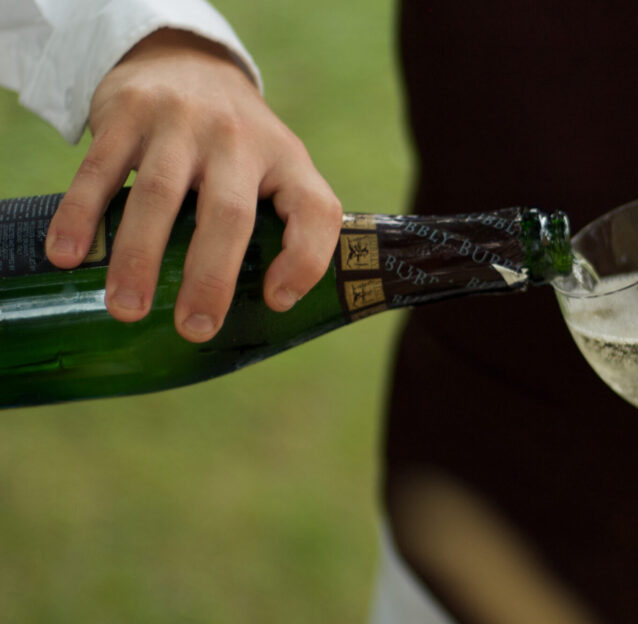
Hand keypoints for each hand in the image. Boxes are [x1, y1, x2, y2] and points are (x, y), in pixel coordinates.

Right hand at [44, 28, 341, 342]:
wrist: (187, 60)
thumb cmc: (238, 142)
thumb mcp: (277, 168)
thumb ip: (282, 223)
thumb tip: (268, 308)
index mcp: (287, 160)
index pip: (316, 210)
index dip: (305, 260)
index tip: (276, 301)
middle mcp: (240, 139)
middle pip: (229, 214)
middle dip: (211, 277)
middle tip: (193, 328)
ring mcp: (184, 122)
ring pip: (159, 194)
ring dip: (139, 258)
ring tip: (127, 309)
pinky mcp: (130, 112)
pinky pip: (101, 170)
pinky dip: (81, 215)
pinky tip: (69, 255)